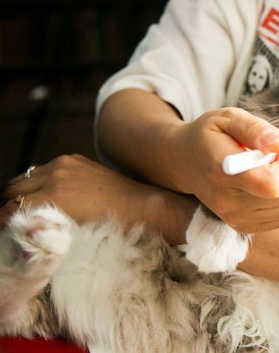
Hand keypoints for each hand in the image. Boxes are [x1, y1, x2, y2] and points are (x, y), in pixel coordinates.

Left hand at [1, 155, 197, 242]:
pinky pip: (18, 211)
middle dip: (10, 205)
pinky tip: (16, 236)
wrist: (145, 208)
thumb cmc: (124, 207)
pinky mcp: (54, 197)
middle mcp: (59, 166)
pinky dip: (12, 223)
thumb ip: (72, 190)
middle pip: (16, 185)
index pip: (29, 180)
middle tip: (12, 225)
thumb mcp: (96, 188)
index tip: (18, 215)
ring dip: (9, 214)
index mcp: (69, 162)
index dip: (20, 199)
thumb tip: (52, 208)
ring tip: (13, 232)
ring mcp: (55, 180)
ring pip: (13, 197)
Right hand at [163, 107, 278, 233]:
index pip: (273, 184)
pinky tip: (270, 182)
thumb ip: (255, 129)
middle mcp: (229, 201)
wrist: (184, 162)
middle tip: (276, 155)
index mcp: (224, 171)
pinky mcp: (244, 226)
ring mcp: (236, 218)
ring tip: (272, 168)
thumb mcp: (228, 118)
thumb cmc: (209, 136)